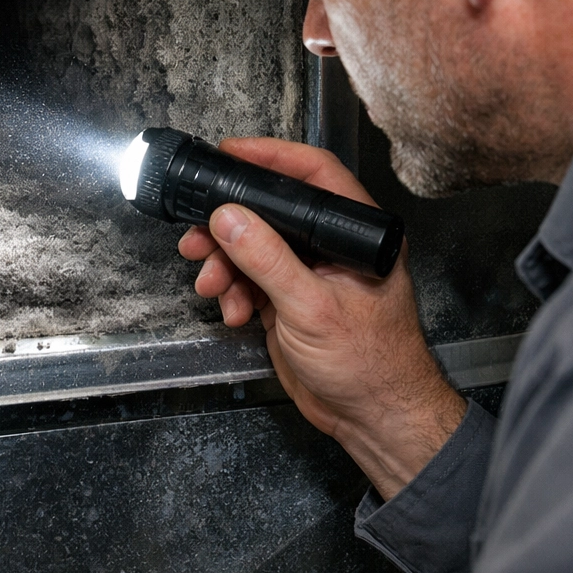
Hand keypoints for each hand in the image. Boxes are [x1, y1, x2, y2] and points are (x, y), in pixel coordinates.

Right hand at [178, 137, 465, 499]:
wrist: (374, 419)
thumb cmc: (370, 364)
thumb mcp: (311, 308)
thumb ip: (267, 259)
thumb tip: (229, 217)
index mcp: (357, 234)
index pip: (314, 174)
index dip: (272, 157)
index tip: (231, 153)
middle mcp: (334, 247)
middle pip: (273, 212)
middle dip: (231, 224)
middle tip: (198, 234)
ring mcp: (311, 273)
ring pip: (255, 247)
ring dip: (226, 264)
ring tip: (211, 284)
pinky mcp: (290, 300)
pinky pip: (250, 280)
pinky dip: (234, 292)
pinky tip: (232, 311)